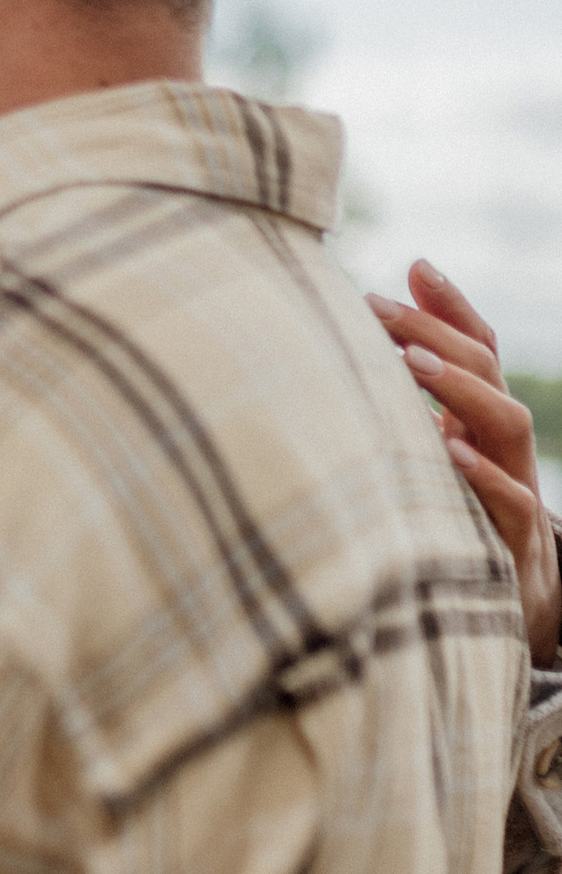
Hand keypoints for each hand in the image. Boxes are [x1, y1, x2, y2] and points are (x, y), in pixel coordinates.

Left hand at [370, 260, 560, 662]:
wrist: (515, 609)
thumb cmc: (462, 522)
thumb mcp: (433, 461)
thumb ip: (407, 409)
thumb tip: (357, 350)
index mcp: (481, 421)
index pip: (481, 348)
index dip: (452, 306)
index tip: (415, 264)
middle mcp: (502, 446)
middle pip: (487, 371)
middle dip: (435, 333)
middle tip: (376, 309)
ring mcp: (515, 490)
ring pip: (506, 424)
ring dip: (460, 388)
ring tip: (410, 362)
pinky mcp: (512, 544)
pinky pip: (511, 503)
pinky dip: (483, 476)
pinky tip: (449, 453)